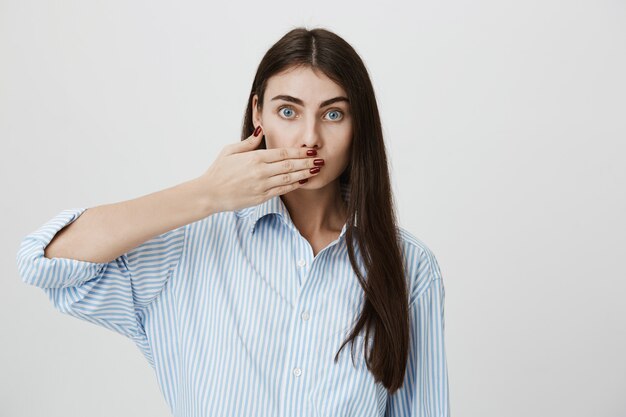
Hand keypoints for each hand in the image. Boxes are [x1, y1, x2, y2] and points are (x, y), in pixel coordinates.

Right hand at [196, 126, 323, 213]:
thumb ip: (249, 141)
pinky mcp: (261, 197)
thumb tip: (261, 129)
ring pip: (288, 179)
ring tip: (316, 170)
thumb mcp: (230, 150)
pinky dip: (293, 186)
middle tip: (320, 159)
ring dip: (304, 174)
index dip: (298, 152)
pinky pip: (281, 191)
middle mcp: (260, 172)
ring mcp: (261, 186)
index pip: (282, 153)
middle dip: (306, 162)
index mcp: (254, 158)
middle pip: (289, 165)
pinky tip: (303, 181)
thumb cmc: (218, 170)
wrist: (210, 193)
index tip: (310, 150)